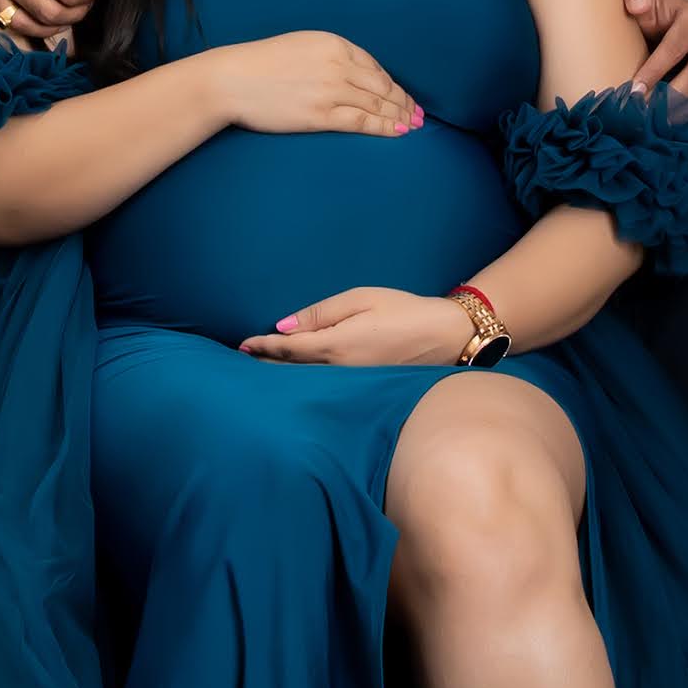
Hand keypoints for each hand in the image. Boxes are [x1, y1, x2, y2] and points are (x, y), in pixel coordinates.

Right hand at [198, 32, 420, 139]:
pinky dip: (384, 127)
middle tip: (417, 114)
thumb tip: (352, 76)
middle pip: (382, 85)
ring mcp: (331, 90)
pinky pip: (362, 121)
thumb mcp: (301, 45)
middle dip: (403, 102)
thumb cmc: (260, 63)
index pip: (375, 66)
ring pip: (377, 104)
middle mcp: (338, 64)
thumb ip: (329, 56)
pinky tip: (397, 131)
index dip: (393, 84)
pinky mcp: (321, 115)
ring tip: (412, 125)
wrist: (232, 79)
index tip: (403, 95)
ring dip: (399, 116)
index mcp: (334, 43)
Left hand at [242, 286, 477, 365]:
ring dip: (283, 376)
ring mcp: (353, 383)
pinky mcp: (364, 387)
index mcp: (337, 345)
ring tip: (260, 370)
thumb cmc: (404, 310)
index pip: (289, 349)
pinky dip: (305, 380)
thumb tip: (283, 326)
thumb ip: (320, 313)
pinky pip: (326, 385)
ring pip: (308, 381)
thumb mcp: (360, 299)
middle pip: (293, 371)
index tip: (242, 345)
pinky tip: (297, 378)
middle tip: (241, 361)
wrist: (446, 336)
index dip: (263, 347)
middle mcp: (341, 369)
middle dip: (266, 365)